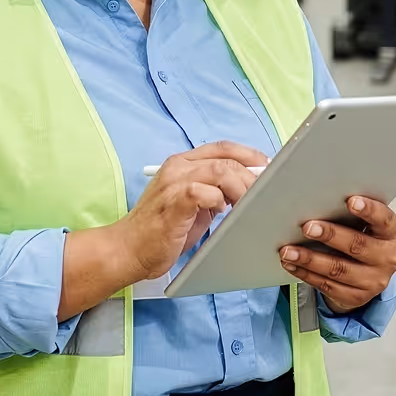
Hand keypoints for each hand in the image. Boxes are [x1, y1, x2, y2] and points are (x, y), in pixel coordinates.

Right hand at [118, 141, 269, 283]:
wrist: (129, 248)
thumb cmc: (161, 229)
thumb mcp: (194, 204)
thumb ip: (216, 191)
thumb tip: (248, 186)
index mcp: (182, 163)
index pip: (222, 147)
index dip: (249, 155)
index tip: (267, 169)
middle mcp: (177, 167)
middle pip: (226, 158)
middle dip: (252, 175)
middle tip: (265, 193)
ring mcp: (174, 182)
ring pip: (221, 171)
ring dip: (241, 188)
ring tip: (247, 204)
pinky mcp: (174, 201)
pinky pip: (206, 192)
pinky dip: (220, 200)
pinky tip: (221, 212)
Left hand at [278, 196, 395, 313]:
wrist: (370, 274)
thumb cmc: (363, 238)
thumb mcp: (365, 224)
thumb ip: (349, 212)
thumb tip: (311, 196)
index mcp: (391, 234)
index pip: (384, 219)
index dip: (369, 210)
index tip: (350, 201)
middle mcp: (387, 258)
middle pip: (357, 246)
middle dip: (330, 235)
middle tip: (307, 227)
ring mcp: (373, 281)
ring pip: (338, 269)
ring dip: (309, 259)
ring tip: (288, 250)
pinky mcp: (357, 297)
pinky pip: (327, 285)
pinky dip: (306, 274)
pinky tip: (291, 264)